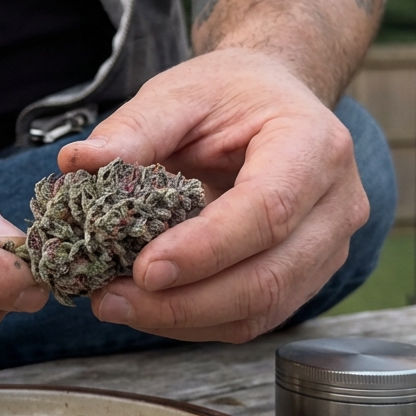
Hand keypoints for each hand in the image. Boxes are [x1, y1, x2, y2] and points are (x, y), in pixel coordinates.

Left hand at [58, 47, 368, 341]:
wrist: (272, 99)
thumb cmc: (228, 95)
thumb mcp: (179, 94)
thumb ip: (134, 129)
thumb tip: (77, 162)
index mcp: (314, 145)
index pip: (268, 210)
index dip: (206, 249)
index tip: (143, 270)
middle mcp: (337, 203)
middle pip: (269, 276)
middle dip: (185, 301)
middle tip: (112, 299)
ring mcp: (329, 246)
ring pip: (263, 309)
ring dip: (184, 319)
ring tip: (117, 305)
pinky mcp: (307, 277)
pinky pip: (254, 317)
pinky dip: (196, 321)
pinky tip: (147, 307)